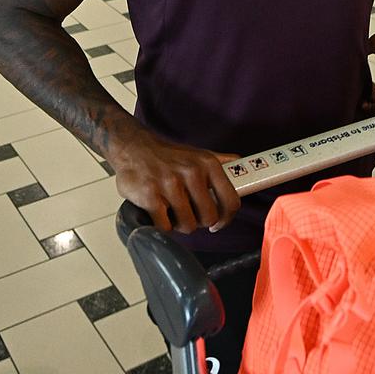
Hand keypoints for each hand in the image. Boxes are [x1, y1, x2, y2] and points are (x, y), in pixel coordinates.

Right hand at [111, 128, 240, 233]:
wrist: (132, 146)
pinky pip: (165, 226)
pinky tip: (157, 212)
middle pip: (209, 218)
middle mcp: (192, 173)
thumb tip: (242, 163)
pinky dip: (161, 225)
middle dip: (198, 222)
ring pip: (188, 225)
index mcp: (208, 164)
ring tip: (171, 211)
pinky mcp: (151, 196)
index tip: (218, 223)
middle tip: (188, 213)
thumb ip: (221, 161)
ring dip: (179, 224)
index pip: (231, 201)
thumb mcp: (198, 154)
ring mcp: (170, 185)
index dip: (226, 219)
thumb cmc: (167, 155)